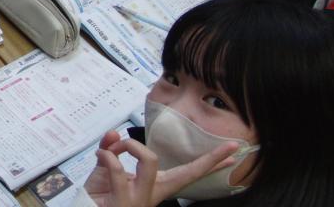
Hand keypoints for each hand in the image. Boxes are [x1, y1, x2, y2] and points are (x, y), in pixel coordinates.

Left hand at [84, 130, 237, 206]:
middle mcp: (153, 194)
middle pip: (185, 174)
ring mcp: (140, 200)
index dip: (210, 162)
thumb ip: (111, 149)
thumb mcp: (105, 169)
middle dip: (208, 159)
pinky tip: (100, 156)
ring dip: (132, 145)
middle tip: (231, 147)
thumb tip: (116, 134)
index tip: (234, 151)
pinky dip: (106, 156)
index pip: (187, 173)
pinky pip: (118, 169)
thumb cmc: (99, 197)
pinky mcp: (123, 203)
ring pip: (151, 161)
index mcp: (154, 186)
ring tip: (118, 146)